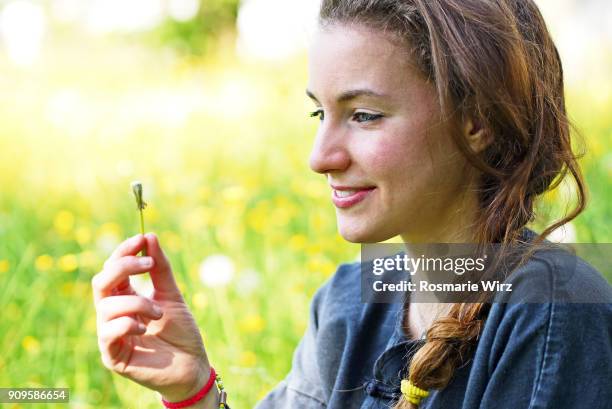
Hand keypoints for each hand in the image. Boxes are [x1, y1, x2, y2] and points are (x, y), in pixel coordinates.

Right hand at [92, 233, 210, 401]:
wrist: (192, 365)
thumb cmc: (181, 331)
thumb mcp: (172, 294)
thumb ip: (161, 269)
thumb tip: (150, 237)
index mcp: (124, 297)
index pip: (113, 268)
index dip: (124, 251)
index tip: (141, 239)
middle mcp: (113, 314)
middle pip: (101, 282)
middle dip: (124, 267)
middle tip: (149, 265)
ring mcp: (110, 334)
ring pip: (107, 306)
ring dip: (137, 302)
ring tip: (159, 313)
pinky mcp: (112, 356)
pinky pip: (108, 332)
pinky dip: (128, 323)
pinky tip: (145, 327)